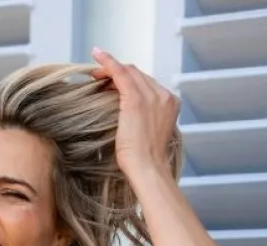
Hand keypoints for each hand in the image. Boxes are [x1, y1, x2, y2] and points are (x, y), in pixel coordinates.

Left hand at [89, 47, 179, 183]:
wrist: (148, 169)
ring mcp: (152, 96)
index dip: (130, 80)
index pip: (148, 83)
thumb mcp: (149, 136)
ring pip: (130, 72)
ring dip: (112, 69)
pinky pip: (120, 72)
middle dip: (119, 73)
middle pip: (139, 75)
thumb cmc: (146, 162)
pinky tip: (97, 55)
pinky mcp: (136, 99)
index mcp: (170, 103)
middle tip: (100, 76)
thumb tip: (131, 120)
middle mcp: (164, 95)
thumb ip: (145, 121)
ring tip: (96, 73)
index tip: (114, 83)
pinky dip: (108, 62)